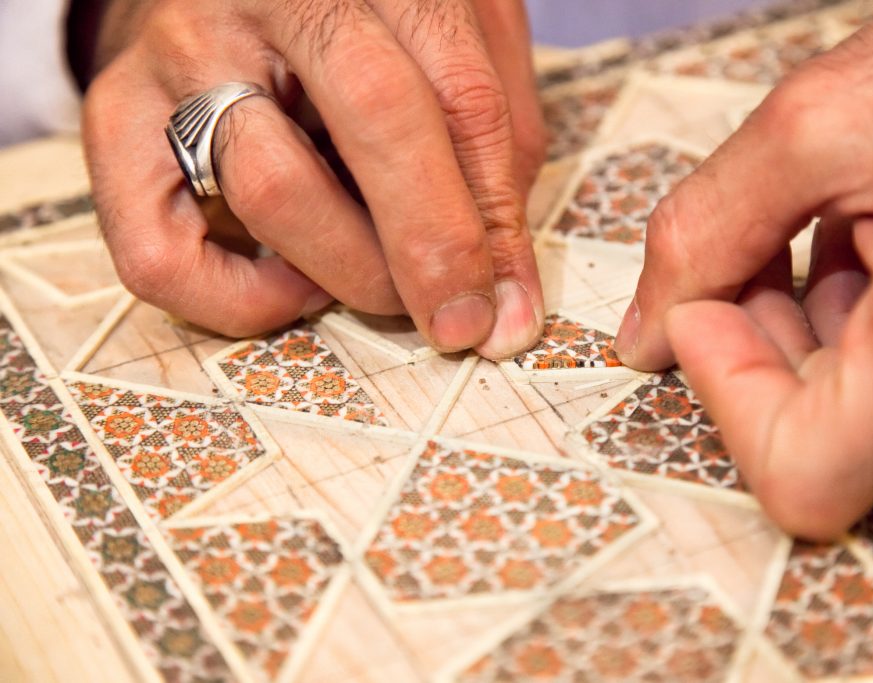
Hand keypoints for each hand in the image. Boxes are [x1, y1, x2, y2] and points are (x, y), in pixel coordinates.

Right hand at [81, 0, 546, 357]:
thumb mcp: (454, 40)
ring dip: (348, 274)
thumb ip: (493, 137)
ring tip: (377, 283)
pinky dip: (238, 303)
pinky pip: (158, 253)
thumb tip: (504, 289)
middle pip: (374, 119)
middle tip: (458, 321)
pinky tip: (292, 285)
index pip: (458, 91)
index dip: (491, 214)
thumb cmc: (362, 25)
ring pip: (272, 190)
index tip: (511, 303)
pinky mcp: (115, 119)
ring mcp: (179, 53)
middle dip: (430, 246)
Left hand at [615, 0, 872, 539]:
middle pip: (833, 447)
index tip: (703, 314)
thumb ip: (704, 234)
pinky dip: (872, 340)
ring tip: (828, 234)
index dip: (727, 397)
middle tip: (756, 253)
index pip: (803, 474)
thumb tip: (645, 339)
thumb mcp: (820, 123)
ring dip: (817, 339)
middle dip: (764, 350)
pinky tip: (872, 253)